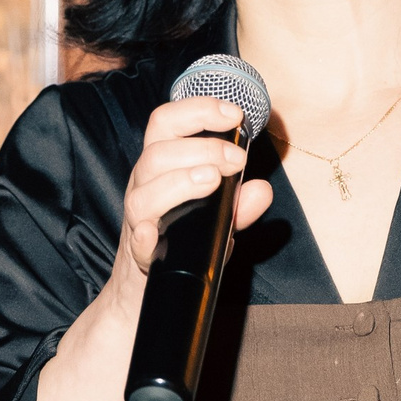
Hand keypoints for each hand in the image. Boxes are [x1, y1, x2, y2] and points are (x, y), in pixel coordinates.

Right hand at [113, 95, 273, 299]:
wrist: (146, 289)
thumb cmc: (182, 242)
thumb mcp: (216, 219)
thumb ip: (238, 204)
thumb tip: (262, 190)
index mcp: (161, 167)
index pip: (168, 123)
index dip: (198, 110)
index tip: (234, 114)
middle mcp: (145, 186)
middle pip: (157, 153)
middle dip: (202, 148)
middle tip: (238, 160)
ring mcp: (139, 220)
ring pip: (144, 192)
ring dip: (180, 181)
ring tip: (211, 180)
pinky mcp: (140, 254)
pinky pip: (137, 242)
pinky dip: (145, 235)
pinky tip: (155, 233)